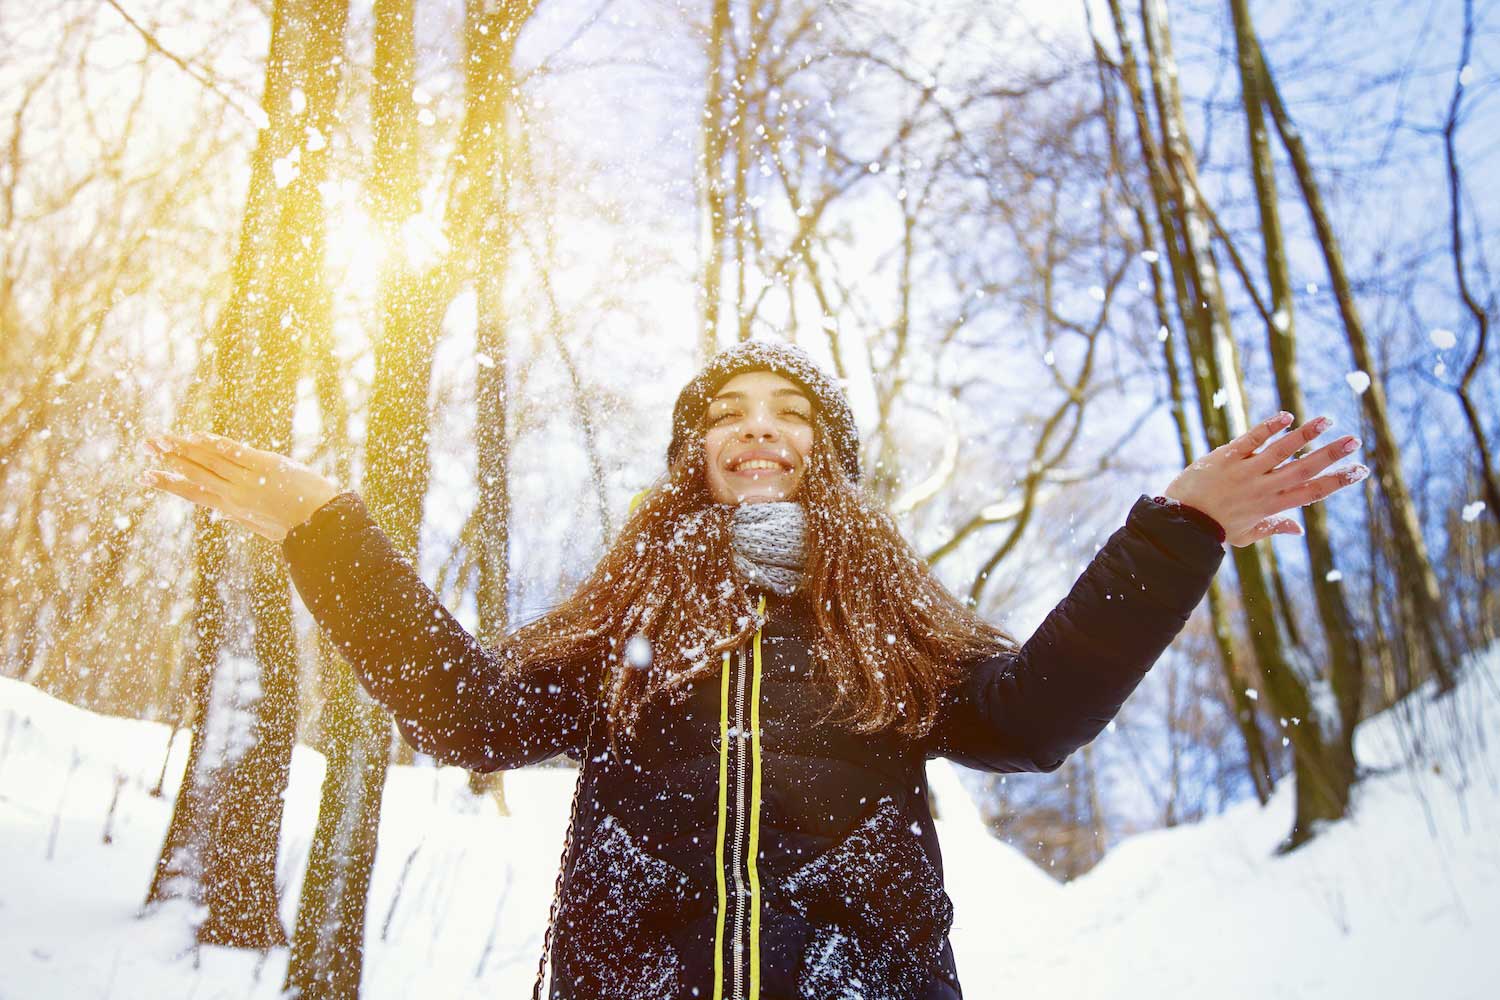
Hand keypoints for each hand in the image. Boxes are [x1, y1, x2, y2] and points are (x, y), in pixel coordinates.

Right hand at [136, 431, 341, 542]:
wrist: (321, 523)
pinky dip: (213, 443)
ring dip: (182, 447)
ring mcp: (247, 479)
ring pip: (208, 460)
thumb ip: (239, 515)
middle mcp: (234, 493)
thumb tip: (223, 511)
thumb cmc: (296, 524)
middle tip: (146, 444)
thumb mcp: (262, 525)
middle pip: (194, 472)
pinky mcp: (264, 465)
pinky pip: (233, 452)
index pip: (192, 493)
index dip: (168, 483)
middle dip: (168, 458)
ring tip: (160, 438)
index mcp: (231, 508)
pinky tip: (195, 436)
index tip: (144, 476)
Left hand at [1161, 411, 1367, 547]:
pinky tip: (1287, 416)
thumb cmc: (1214, 528)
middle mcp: (1263, 488)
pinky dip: (1270, 427)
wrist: (1181, 521)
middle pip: (1304, 469)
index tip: (1360, 470)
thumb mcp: (1246, 535)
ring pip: (1281, 451)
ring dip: (1305, 435)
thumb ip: (1273, 528)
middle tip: (1354, 440)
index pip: (1312, 492)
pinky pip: (1252, 439)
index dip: (1337, 481)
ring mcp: (1246, 471)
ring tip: (1326, 421)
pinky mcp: (1227, 457)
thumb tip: (1298, 531)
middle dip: (1331, 455)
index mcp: (1272, 506)